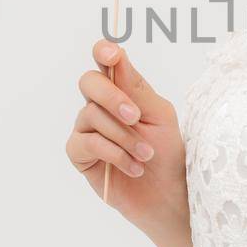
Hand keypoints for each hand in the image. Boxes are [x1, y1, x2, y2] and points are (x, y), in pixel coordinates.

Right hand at [66, 40, 187, 235]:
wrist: (167, 194)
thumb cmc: (167, 152)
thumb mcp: (159, 115)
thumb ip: (136, 88)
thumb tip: (117, 57)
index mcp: (122, 90)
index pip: (105, 62)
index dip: (103, 52)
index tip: (111, 55)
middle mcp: (100, 105)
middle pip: (88, 82)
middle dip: (112, 97)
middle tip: (135, 117)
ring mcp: (86, 129)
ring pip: (91, 115)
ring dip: (124, 137)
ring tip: (146, 155)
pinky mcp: (79, 154)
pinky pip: (87, 142)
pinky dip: (114, 154)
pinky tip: (133, 167)